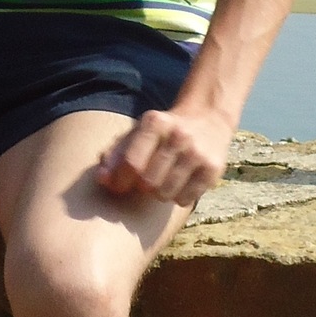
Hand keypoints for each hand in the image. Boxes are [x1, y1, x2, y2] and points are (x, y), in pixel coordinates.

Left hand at [95, 105, 233, 207]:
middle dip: (142, 187)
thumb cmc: (163, 131)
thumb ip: (115, 154)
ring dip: (159, 193)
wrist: (208, 117)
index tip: (119, 185)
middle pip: (147, 182)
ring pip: (165, 194)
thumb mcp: (137, 132)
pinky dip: (179, 197)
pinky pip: (185, 199)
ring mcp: (198, 153)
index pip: (131, 163)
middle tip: (146, 180)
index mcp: (155, 123)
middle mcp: (179, 136)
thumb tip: (102, 180)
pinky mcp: (213, 169)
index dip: (120, 181)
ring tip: (164, 180)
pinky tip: (181, 182)